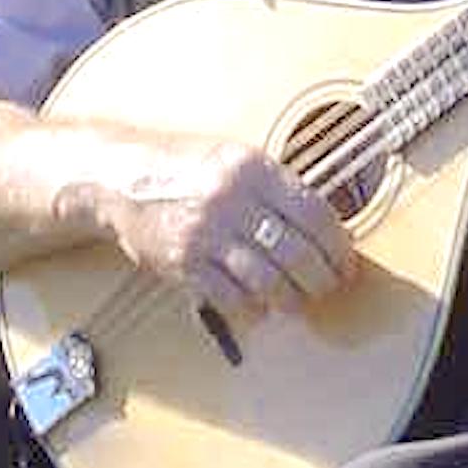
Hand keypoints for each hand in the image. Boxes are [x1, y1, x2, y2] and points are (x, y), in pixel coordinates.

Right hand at [92, 136, 356, 325]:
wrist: (122, 176)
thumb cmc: (185, 167)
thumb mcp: (237, 158)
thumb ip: (279, 188)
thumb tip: (326, 228)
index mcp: (253, 169)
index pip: (314, 213)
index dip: (337, 245)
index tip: (345, 261)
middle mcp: (231, 200)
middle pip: (296, 253)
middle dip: (321, 278)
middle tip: (328, 287)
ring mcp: (206, 234)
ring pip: (268, 281)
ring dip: (291, 299)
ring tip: (297, 301)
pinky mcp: (184, 264)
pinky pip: (231, 297)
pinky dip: (253, 309)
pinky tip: (260, 308)